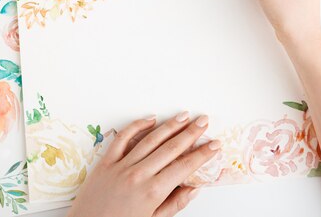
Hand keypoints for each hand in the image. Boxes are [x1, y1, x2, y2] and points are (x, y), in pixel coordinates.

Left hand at [66, 112, 220, 216]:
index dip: (202, 154)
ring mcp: (121, 166)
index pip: (184, 166)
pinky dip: (137, 126)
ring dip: (169, 126)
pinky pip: (123, 138)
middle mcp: (138, 175)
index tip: (214, 144)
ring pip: (150, 139)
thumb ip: (174, 204)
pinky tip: (150, 119)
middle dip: (190, 133)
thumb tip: (193, 189)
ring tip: (184, 116)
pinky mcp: (106, 162)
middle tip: (203, 121)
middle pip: (171, 148)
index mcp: (152, 192)